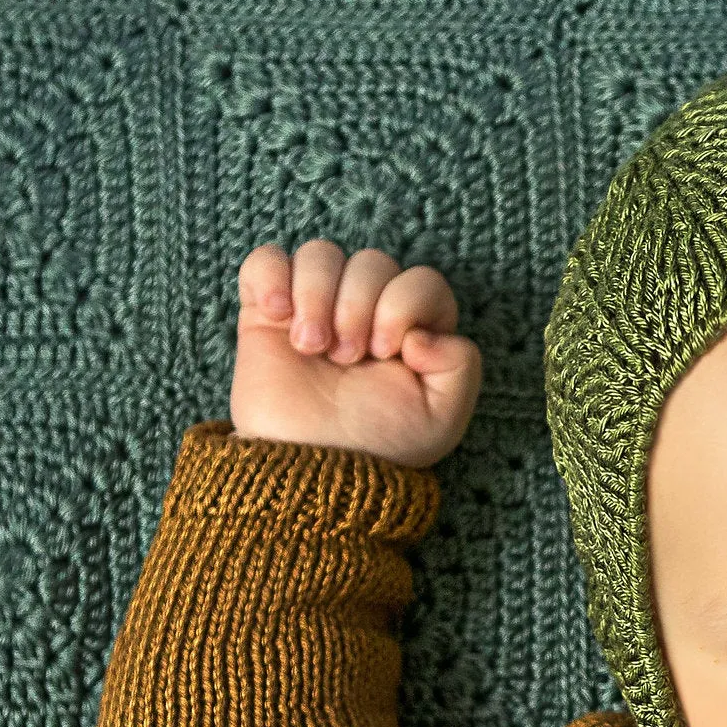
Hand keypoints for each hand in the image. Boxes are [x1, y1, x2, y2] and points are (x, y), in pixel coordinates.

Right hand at [229, 239, 482, 466]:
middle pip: (370, 261)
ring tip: (312, 347)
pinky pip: (265, 261)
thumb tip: (422, 332)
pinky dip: (271, 278)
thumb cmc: (378, 448)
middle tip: (347, 358)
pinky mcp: (267, 314)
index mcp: (412, 328)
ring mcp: (315, 308)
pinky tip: (278, 316)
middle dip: (359, 306)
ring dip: (318, 296)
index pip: (420, 278)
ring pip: (320, 254)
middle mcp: (366, 310)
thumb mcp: (443, 416)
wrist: (312, 473)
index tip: (386, 352)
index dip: (403, 305)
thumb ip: (460, 364)